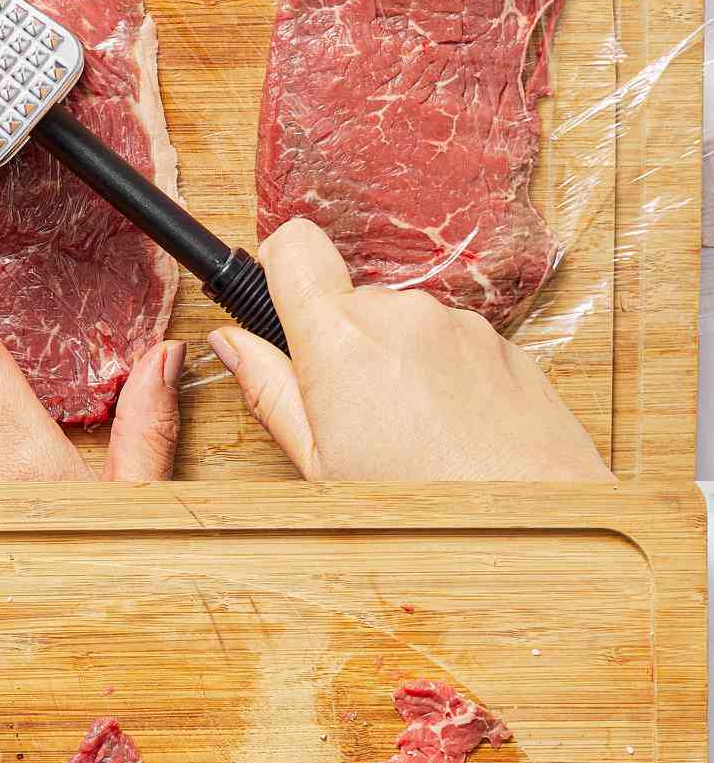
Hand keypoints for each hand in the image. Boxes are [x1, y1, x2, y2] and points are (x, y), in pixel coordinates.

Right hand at [211, 219, 611, 482]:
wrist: (533, 516)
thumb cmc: (421, 503)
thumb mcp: (320, 461)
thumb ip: (270, 390)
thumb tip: (229, 344)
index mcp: (342, 337)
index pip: (293, 245)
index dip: (278, 267)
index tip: (280, 303)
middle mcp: (402, 312)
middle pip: (352, 299)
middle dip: (344, 343)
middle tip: (353, 415)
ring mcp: (459, 323)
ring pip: (404, 325)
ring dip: (397, 363)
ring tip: (411, 434)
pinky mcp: (501, 340)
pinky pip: (451, 343)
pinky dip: (442, 376)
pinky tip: (451, 431)